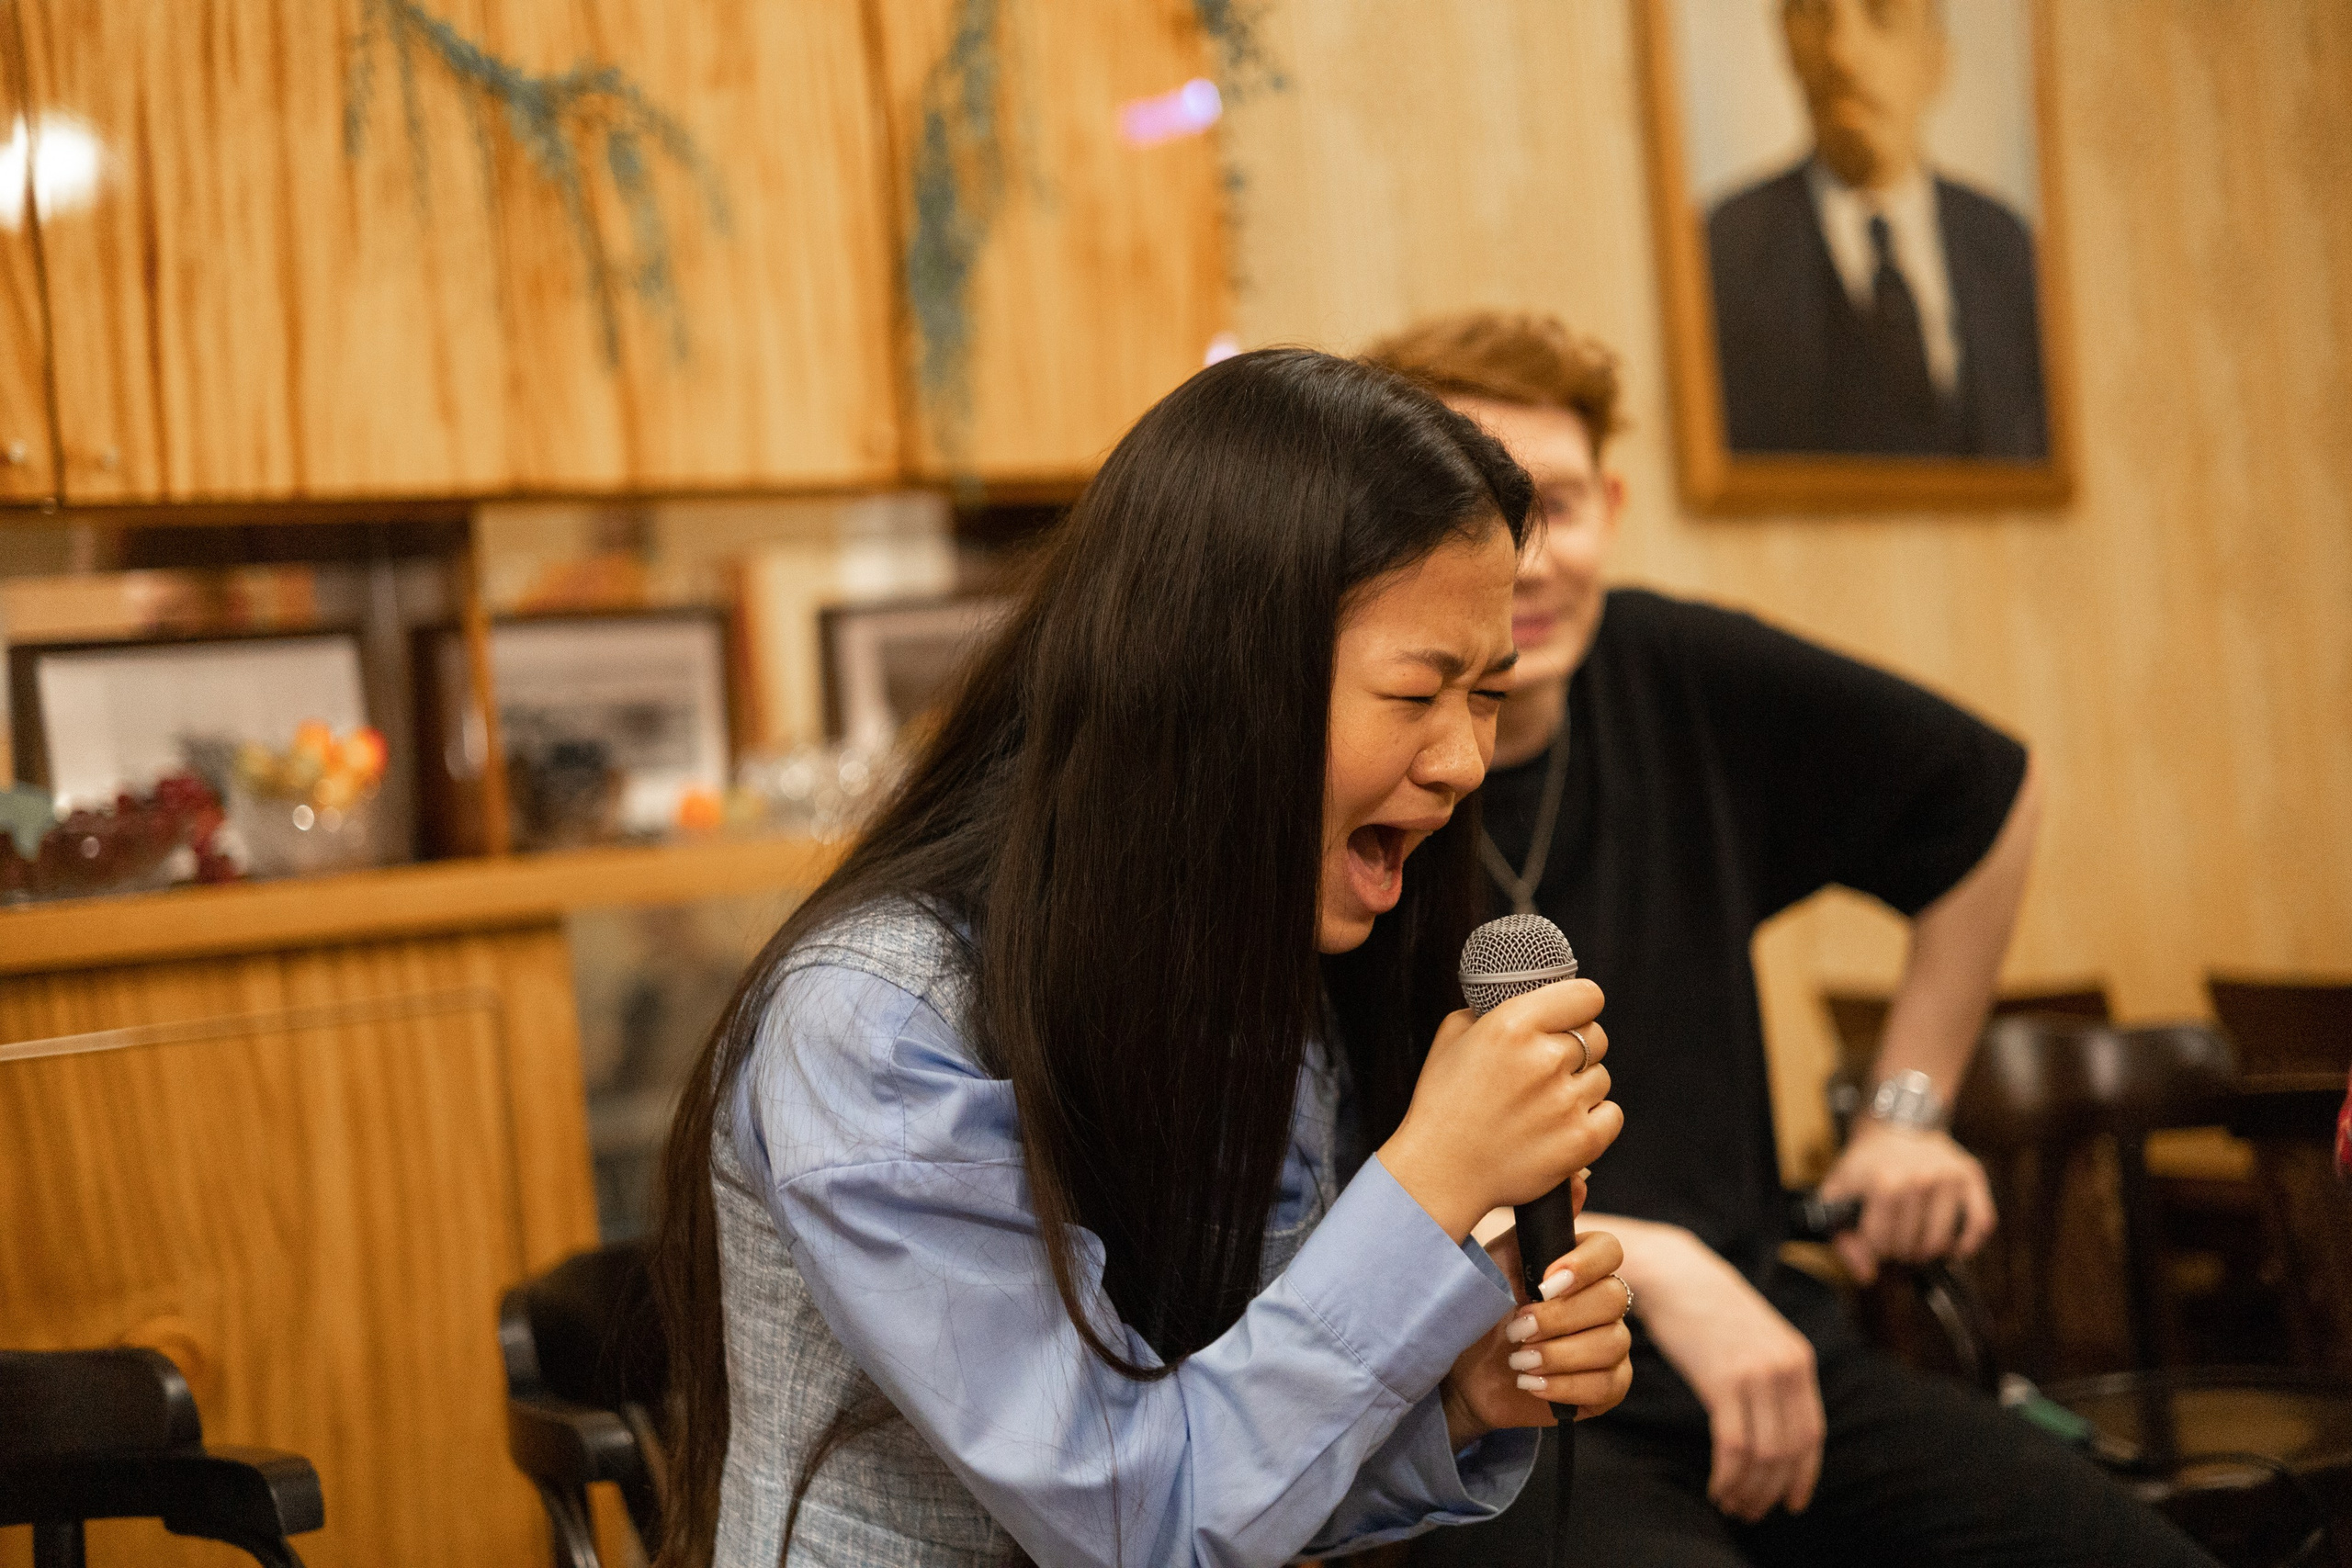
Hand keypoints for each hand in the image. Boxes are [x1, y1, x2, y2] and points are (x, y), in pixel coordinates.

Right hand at [1377, 979, 1622, 1239]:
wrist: (1439, 1173)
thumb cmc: (1442, 1103)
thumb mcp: (1453, 1037)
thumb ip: (1493, 1009)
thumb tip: (1529, 999)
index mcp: (1512, 1024)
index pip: (1587, 995)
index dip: (1580, 1005)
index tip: (1571, 1016)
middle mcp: (1543, 1059)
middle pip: (1597, 1036)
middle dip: (1577, 1048)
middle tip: (1547, 1068)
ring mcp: (1565, 1102)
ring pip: (1601, 1076)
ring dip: (1579, 1086)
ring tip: (1543, 1104)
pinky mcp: (1581, 1141)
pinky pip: (1612, 1114)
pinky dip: (1594, 1118)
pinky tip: (1562, 1123)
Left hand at [1441, 1225, 1631, 1447]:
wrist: (1458, 1370)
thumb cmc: (1479, 1310)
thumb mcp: (1497, 1261)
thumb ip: (1536, 1225)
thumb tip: (1579, 1178)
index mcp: (1579, 1264)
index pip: (1610, 1250)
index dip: (1583, 1265)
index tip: (1543, 1282)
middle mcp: (1603, 1301)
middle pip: (1613, 1299)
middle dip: (1560, 1318)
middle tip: (1516, 1328)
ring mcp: (1610, 1344)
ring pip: (1611, 1344)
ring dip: (1558, 1355)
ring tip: (1517, 1360)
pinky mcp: (1606, 1387)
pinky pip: (1608, 1385)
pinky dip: (1564, 1386)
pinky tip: (1529, 1383)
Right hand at [1624, 1220, 1822, 1521]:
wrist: (1674, 1274)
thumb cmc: (1707, 1308)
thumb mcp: (1757, 1338)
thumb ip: (1774, 1377)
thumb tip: (1776, 1431)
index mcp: (1799, 1360)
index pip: (1813, 1435)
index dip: (1804, 1477)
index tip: (1792, 1504)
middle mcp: (1786, 1369)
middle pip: (1789, 1452)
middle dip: (1771, 1492)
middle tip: (1750, 1512)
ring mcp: (1757, 1374)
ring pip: (1763, 1455)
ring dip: (1748, 1490)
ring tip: (1731, 1503)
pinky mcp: (1724, 1380)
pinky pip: (1734, 1446)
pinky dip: (1728, 1476)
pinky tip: (1717, 1487)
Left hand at [1816, 1121, 1996, 1284]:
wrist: (1896, 1127)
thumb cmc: (1866, 1164)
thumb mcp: (1839, 1191)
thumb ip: (1843, 1236)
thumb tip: (1866, 1275)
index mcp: (1885, 1182)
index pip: (1881, 1243)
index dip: (1873, 1250)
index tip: (1873, 1241)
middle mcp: (1921, 1179)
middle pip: (1911, 1247)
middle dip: (1898, 1250)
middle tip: (1894, 1239)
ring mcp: (1950, 1178)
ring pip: (1942, 1243)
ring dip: (1927, 1250)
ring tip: (1915, 1239)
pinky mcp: (1971, 1177)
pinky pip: (1979, 1225)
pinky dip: (1966, 1243)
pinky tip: (1950, 1244)